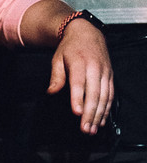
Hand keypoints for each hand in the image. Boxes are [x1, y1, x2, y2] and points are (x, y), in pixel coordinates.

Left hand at [46, 18, 113, 134]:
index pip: (79, 83)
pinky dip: (107, 109)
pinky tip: (101, 120)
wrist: (87, 33)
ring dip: (99, 115)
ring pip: (104, 97)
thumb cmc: (70, 47)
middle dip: (90, 113)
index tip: (76, 112)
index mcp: (79, 62)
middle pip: (94, 93)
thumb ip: (56, 76)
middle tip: (85, 129)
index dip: (78, 98)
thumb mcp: (57, 58)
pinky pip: (110, 95)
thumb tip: (51, 91)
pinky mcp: (110, 76)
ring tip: (92, 129)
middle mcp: (94, 68)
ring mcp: (104, 72)